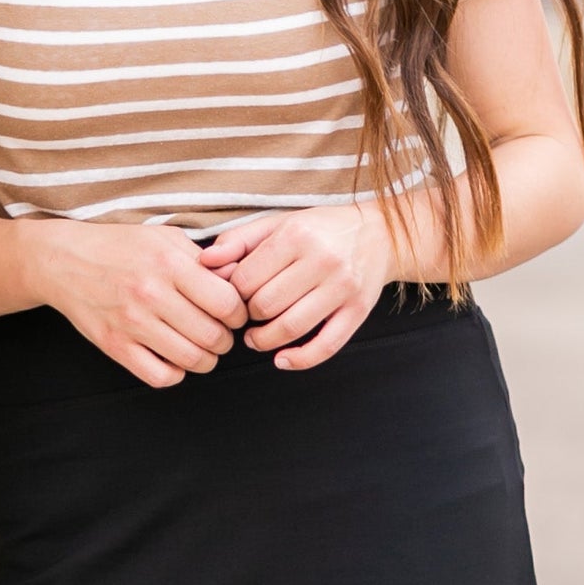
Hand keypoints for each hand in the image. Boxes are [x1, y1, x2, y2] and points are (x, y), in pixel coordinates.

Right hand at [23, 218, 248, 387]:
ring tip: (201, 348)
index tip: (232, 313)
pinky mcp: (115, 345)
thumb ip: (203, 260)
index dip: (238, 313)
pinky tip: (174, 358)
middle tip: (219, 333)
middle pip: (213, 336)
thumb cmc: (121, 247)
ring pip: (191, 360)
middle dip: (225, 340)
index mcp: (169, 263)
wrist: (65, 261)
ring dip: (206, 360)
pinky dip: (176, 374)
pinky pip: (160, 376)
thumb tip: (237, 282)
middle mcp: (151, 293)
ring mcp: (132, 323)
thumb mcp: (165, 238)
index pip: (227, 302)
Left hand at [200, 204, 393, 369]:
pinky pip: (325, 346)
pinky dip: (299, 360)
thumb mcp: (278, 224)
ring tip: (256, 337)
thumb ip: (238, 241)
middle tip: (247, 315)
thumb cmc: (319, 230)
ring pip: (289, 328)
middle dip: (247, 316)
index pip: (246, 279)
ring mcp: (342, 288)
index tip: (235, 296)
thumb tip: (204, 261)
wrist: (379, 234)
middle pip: (264, 306)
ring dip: (264, 341)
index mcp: (296, 236)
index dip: (231, 294)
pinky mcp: (358, 311)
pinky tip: (282, 359)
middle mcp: (322, 260)